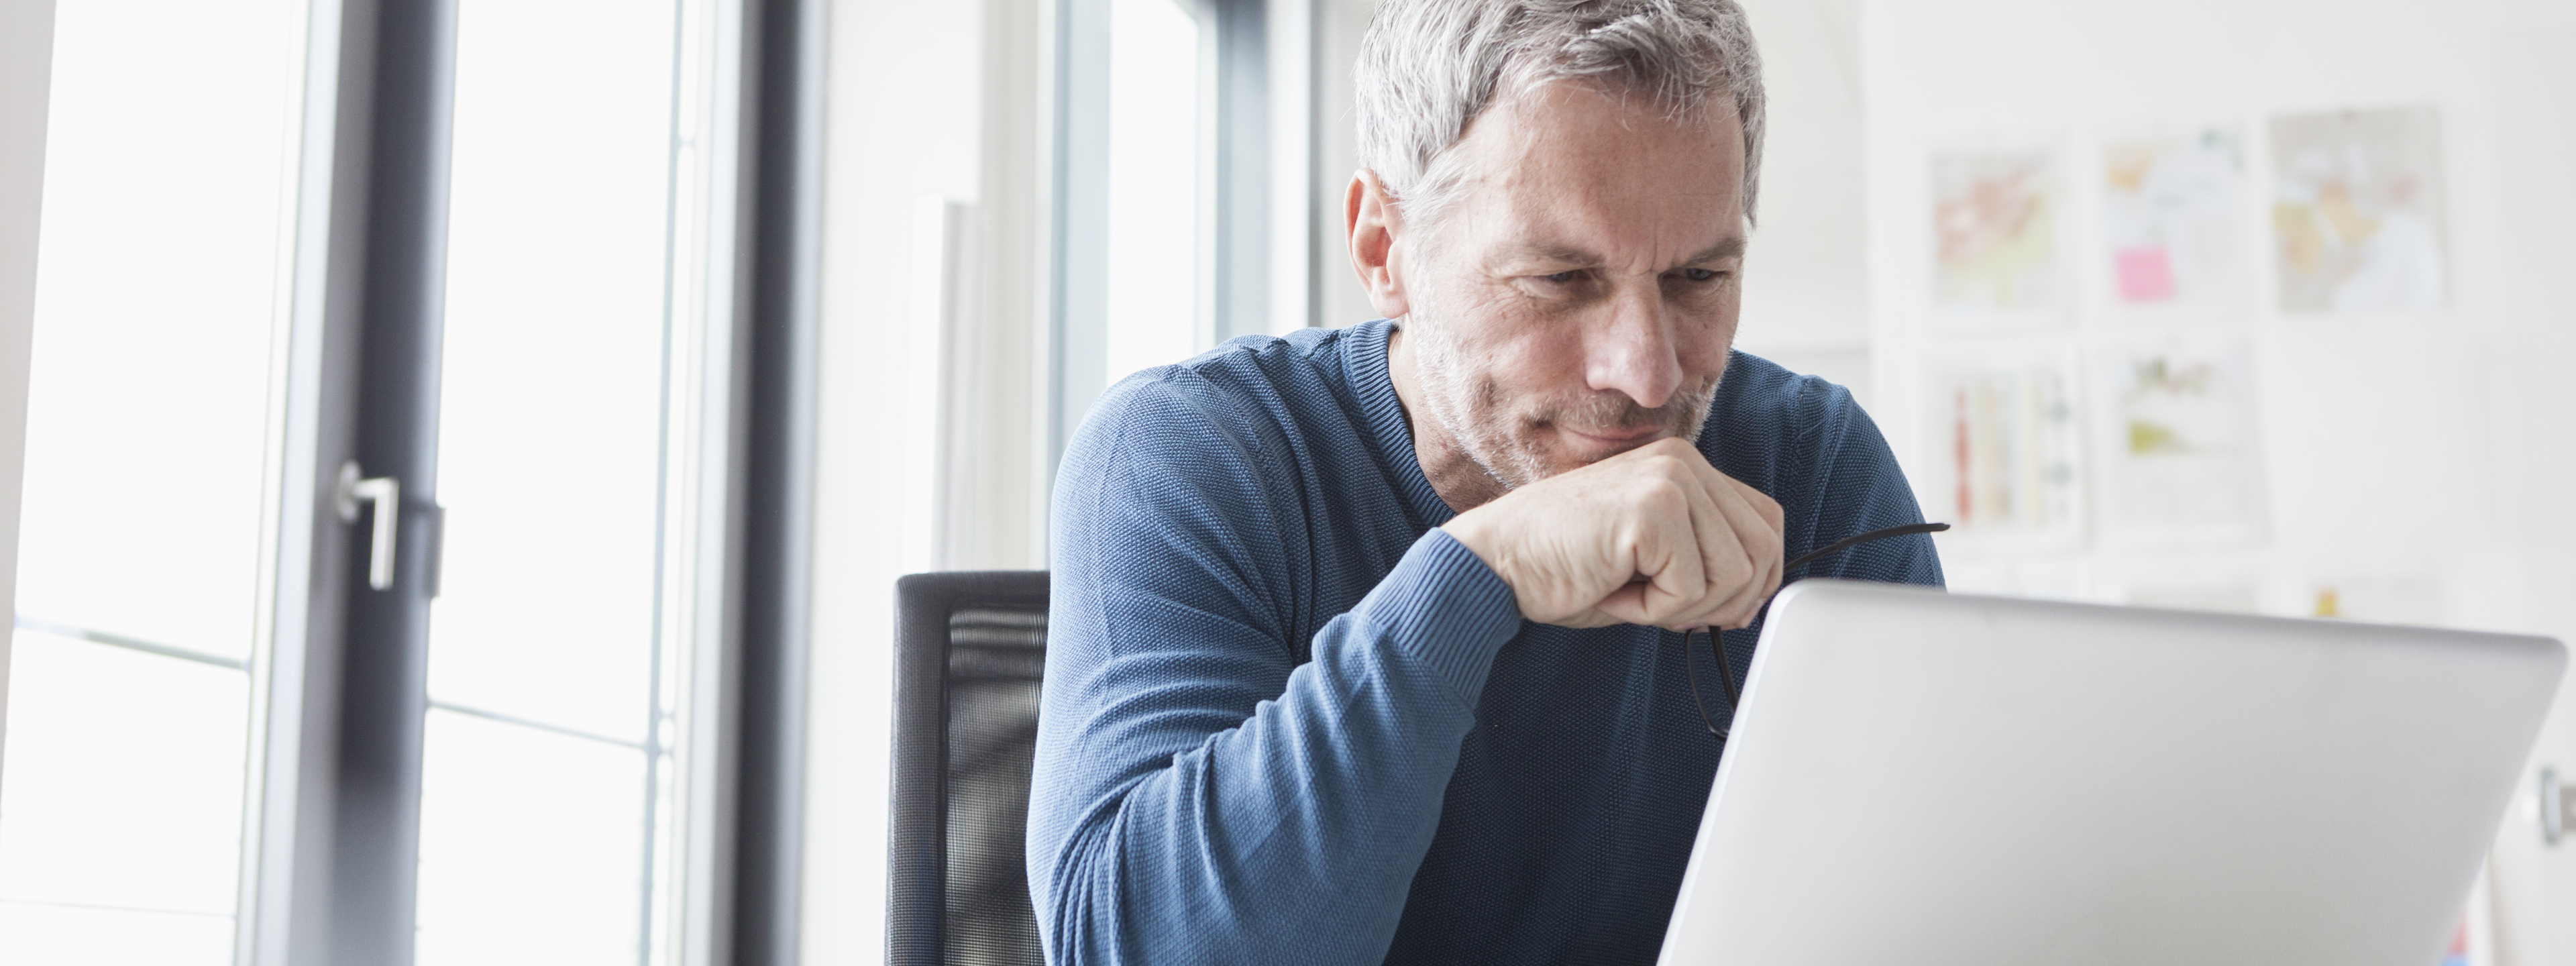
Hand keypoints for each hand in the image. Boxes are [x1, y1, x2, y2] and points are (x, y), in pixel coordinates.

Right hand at [1440, 438, 1783, 630]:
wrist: (1495, 563)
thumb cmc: (1563, 567)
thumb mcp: (1651, 557)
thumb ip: (1704, 558)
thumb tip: (1756, 598)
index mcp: (1685, 467)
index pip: (1766, 524)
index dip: (1754, 579)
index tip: (1711, 609)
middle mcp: (1684, 463)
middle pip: (1761, 552)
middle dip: (1723, 603)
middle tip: (1666, 611)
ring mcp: (1670, 481)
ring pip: (1734, 574)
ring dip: (1683, 608)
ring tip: (1630, 594)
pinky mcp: (1652, 511)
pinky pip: (1690, 587)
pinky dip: (1652, 611)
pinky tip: (1611, 592)